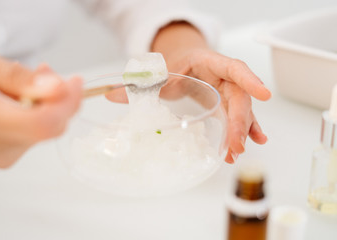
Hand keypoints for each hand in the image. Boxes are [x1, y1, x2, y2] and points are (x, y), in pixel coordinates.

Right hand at [0, 46, 81, 169]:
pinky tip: (18, 102)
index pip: (42, 123)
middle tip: (45, 70)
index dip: (67, 102)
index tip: (75, 81)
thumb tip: (58, 89)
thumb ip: (17, 77)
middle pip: (47, 129)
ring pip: (42, 134)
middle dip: (57, 99)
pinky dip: (33, 118)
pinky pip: (30, 139)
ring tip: (24, 83)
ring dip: (45, 107)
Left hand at [151, 22, 270, 162]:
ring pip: (242, 109)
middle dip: (240, 121)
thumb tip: (110, 95)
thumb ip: (139, 84)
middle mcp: (224, 76)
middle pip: (239, 96)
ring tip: (239, 151)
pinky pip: (239, 116)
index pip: (234, 68)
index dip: (249, 80)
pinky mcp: (227, 103)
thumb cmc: (176, 64)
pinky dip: (245, 130)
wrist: (185, 63)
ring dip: (244, 131)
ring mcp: (228, 90)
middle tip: (235, 145)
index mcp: (209, 62)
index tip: (263, 94)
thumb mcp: (159, 72)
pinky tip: (253, 142)